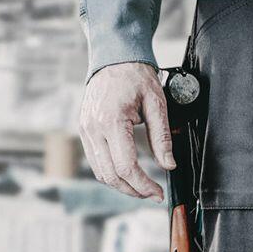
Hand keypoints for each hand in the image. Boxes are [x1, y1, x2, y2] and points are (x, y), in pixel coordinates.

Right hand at [79, 62, 174, 198]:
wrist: (114, 57)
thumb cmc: (136, 76)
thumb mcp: (157, 104)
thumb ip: (162, 137)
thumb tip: (168, 166)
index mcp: (112, 120)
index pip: (126, 167)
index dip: (144, 185)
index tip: (158, 193)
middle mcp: (93, 127)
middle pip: (111, 175)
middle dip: (134, 190)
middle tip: (153, 194)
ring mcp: (85, 130)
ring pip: (101, 173)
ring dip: (122, 185)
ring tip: (142, 187)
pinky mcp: (84, 130)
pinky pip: (96, 162)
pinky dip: (111, 173)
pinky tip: (128, 174)